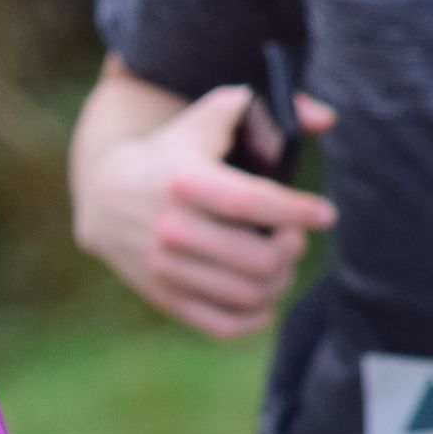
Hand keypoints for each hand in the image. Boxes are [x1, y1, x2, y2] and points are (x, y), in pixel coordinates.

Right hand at [73, 82, 339, 338]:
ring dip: (280, 281)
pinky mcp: (164, 296)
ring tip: (282, 262)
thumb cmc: (173, 151)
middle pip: (259, 258)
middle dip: (292, 248)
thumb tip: (326, 119)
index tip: (325, 213)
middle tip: (294, 237)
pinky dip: (255, 318)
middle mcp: (171, 227)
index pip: (251, 202)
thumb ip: (263, 109)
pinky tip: (265, 299)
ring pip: (248, 294)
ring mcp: (165, 267)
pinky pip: (223, 325)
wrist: (106, 194)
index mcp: (184, 180)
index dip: (297, 211)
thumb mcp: (207, 118)